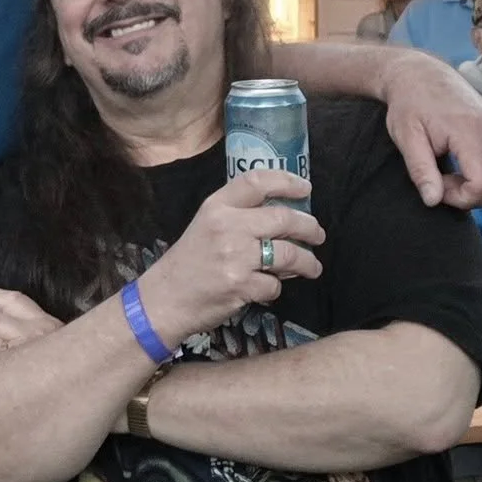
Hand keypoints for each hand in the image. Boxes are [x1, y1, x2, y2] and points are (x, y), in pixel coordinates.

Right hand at [136, 171, 325, 347]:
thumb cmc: (188, 263)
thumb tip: (285, 218)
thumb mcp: (205, 227)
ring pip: (289, 254)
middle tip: (317, 235)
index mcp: (216, 207)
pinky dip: (275, 288)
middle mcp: (227, 227)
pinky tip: (267, 288)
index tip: (306, 189)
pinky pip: (275, 284)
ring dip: (307, 262)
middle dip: (309, 228)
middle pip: (283, 218)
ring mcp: (235, 257)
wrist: (164, 299)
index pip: (257, 182)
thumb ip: (238, 216)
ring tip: (311, 267)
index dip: (287, 182)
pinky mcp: (241, 285)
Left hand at [380, 49, 481, 209]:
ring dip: (480, 192)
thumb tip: (433, 201)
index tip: (436, 186)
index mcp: (472, 131)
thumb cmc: (410, 104)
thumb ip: (421, 170)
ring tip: (450, 176)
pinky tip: (461, 169)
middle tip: (441, 183)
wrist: (422, 75)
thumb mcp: (406, 137)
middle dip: (471, 198)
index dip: (460, 197)